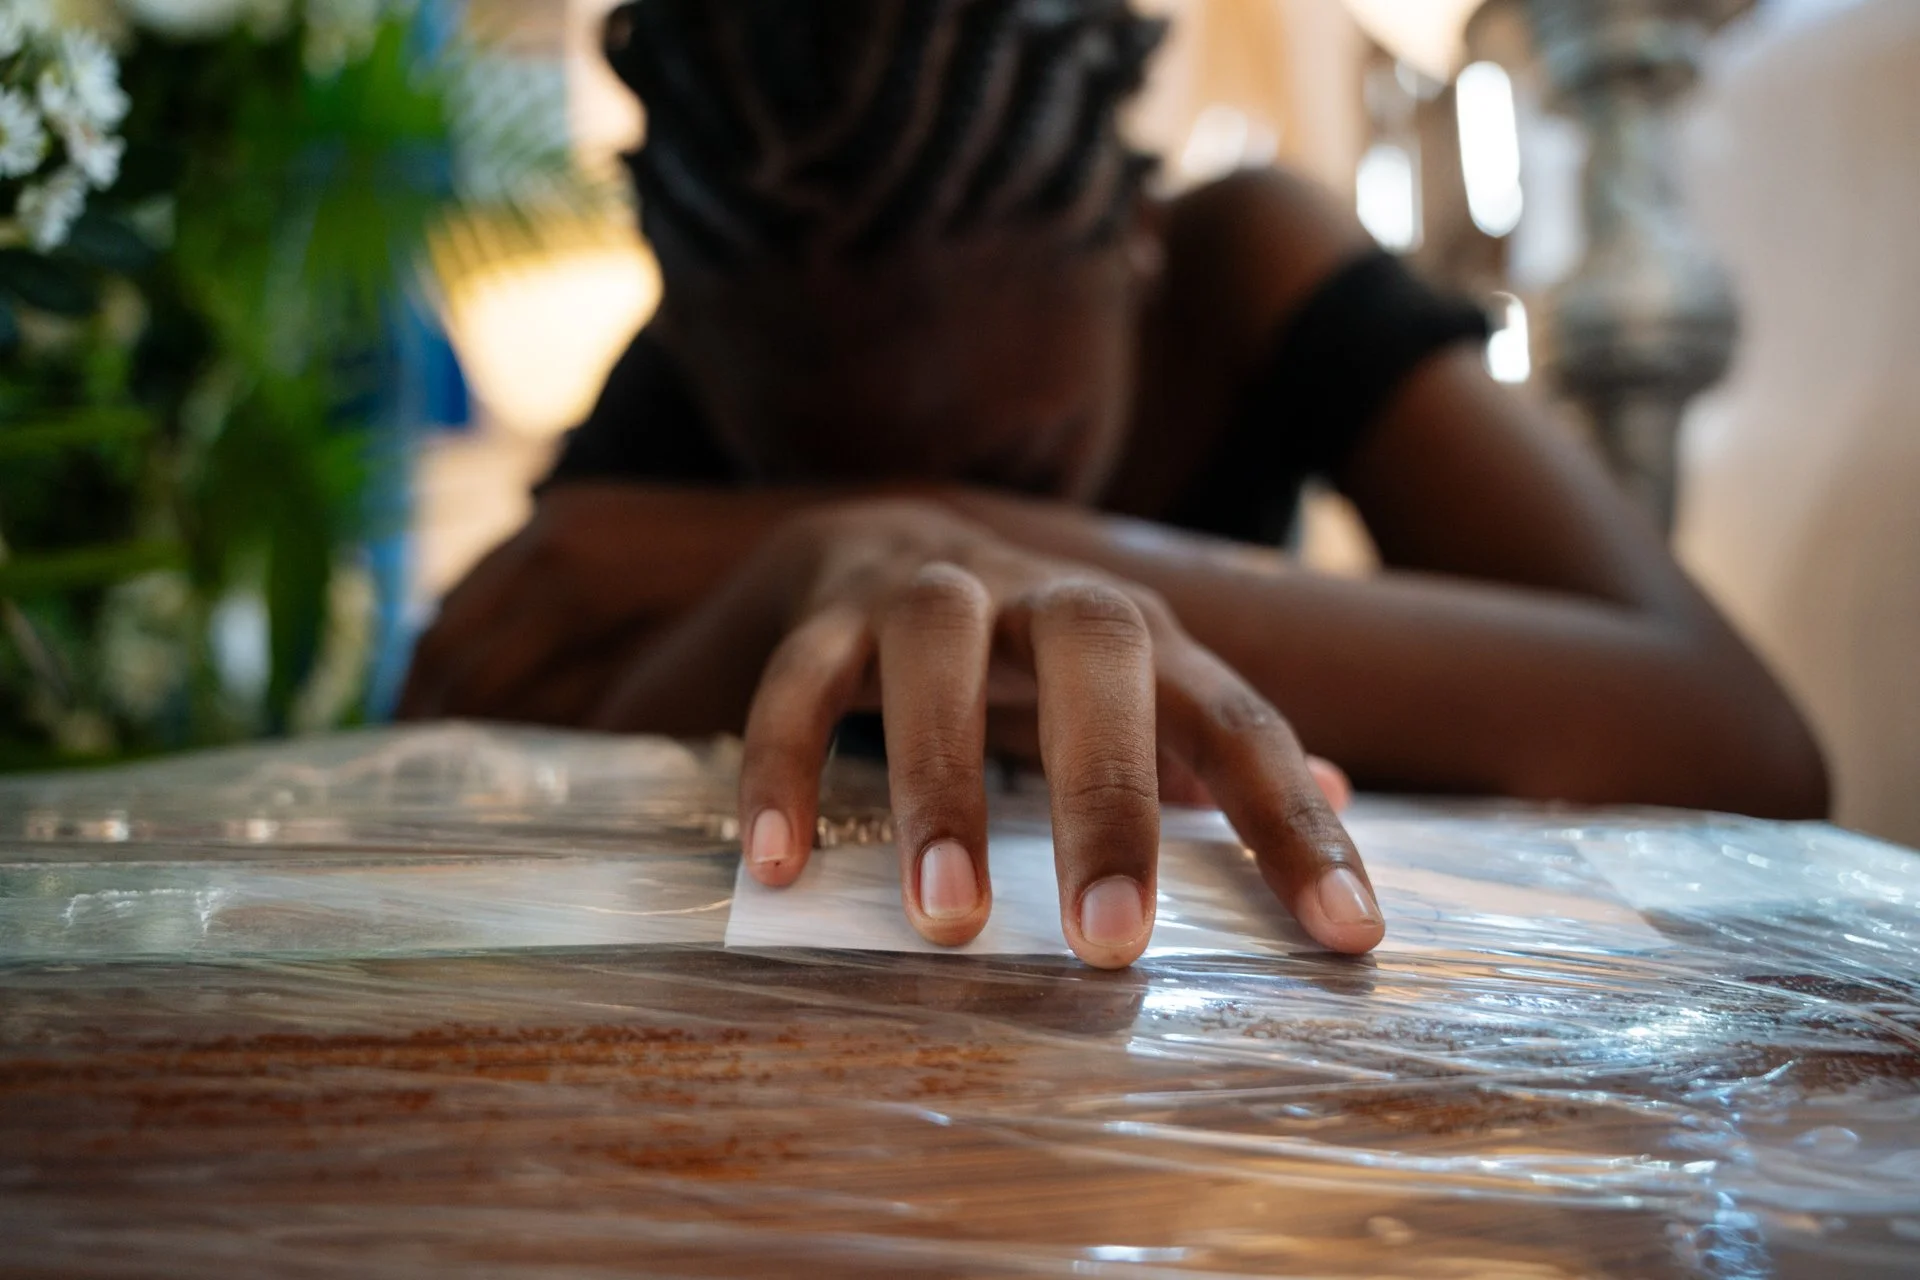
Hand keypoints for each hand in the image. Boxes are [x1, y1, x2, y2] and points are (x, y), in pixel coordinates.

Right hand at [704, 499, 1383, 967]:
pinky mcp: (826, 615)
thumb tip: (1342, 794)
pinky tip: (780, 865)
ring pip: (937, 648)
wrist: (881, 544)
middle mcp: (1045, 597)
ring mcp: (928, 594)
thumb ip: (1209, 745)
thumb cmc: (1031, 656)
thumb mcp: (1130, 689)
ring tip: (947, 919)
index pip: (1235, 720)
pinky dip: (786, 765)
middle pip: (1099, 650)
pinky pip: (798, 679)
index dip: (1294, 824)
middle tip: (1110, 940)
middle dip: (1108, 793)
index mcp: (1142, 634)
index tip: (1345, 936)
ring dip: (943, 782)